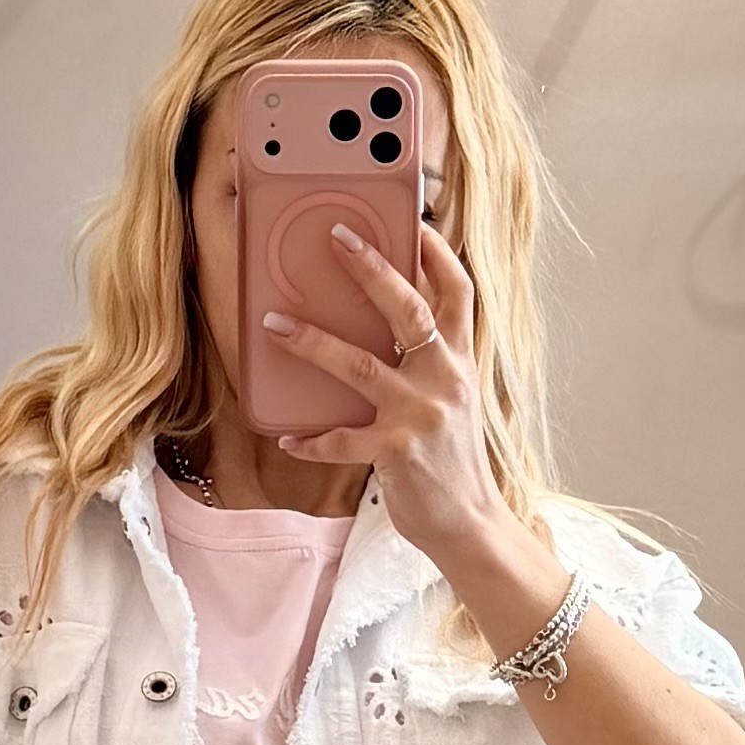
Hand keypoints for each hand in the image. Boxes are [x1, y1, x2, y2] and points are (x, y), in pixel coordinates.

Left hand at [261, 219, 537, 596]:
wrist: (470, 524)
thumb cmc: (452, 460)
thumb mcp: (455, 400)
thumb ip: (431, 361)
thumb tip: (389, 329)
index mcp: (459, 360)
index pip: (457, 291)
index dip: (436, 252)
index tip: (413, 219)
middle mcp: (444, 378)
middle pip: (408, 308)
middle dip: (371, 268)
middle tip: (336, 237)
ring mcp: (420, 414)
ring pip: (360, 364)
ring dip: (313, 342)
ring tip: (275, 324)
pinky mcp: (396, 451)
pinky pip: (341, 439)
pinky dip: (312, 439)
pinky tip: (288, 439)